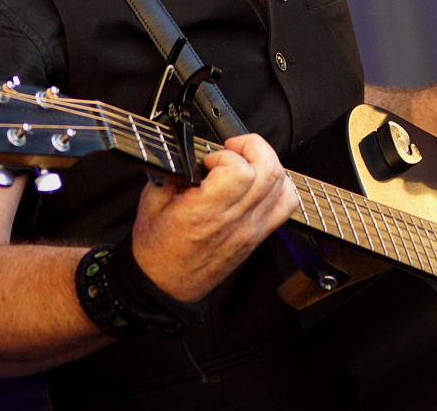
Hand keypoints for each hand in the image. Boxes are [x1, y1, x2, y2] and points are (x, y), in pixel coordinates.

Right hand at [129, 133, 299, 302]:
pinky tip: (259, 182)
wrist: (164, 287)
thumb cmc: (156, 250)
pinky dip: (279, 186)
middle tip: (231, 149)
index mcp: (206, 212)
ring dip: (266, 163)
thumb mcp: (150, 202)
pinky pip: (286, 205)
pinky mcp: (258, 237)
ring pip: (281, 185)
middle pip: (269, 171)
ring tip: (244, 162)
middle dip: (252, 147)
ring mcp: (251, 230)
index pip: (240, 170)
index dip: (226, 155)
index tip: (209, 159)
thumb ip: (173, 171)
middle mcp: (235, 221)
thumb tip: (190, 151)